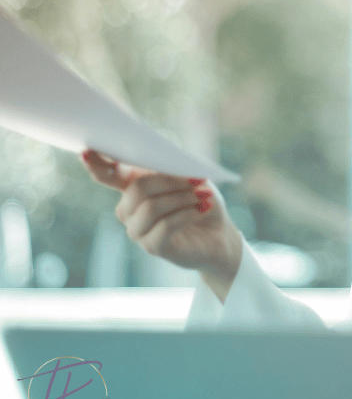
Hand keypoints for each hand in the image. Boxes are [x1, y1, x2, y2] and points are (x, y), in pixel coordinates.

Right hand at [81, 150, 242, 301]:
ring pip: (151, 207)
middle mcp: (129, 209)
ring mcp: (137, 230)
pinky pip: (165, 226)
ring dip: (183, 198)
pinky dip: (187, 213)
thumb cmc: (201, 201)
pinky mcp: (152, 247)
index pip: (108, 175)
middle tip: (198, 181)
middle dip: (171, 181)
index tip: (86, 152)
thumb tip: (162, 159)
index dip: (97, 164)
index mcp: (134, 186)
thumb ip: (173, 168)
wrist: (219, 234)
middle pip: (137, 189)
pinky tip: (201, 209)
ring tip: (203, 196)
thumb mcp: (192, 178)